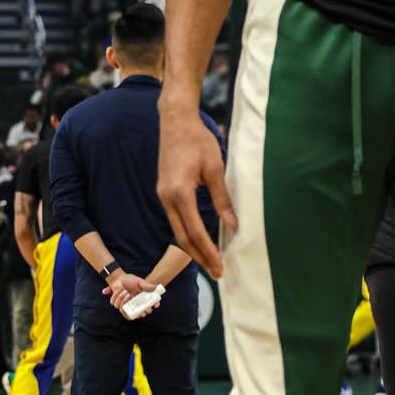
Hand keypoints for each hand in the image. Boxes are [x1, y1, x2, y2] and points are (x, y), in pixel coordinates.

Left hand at [104, 271, 152, 312]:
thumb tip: (155, 288)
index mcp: (142, 299)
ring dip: (124, 300)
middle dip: (142, 313)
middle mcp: (136, 305)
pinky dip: (117, 297)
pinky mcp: (119, 306)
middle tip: (142, 309)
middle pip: (141, 314)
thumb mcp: (138, 281)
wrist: (118, 278)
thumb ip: (146, 285)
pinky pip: (117, 306)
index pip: (150, 305)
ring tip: (125, 291)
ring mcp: (127, 306)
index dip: (154, 306)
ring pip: (126, 310)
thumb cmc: (130, 280)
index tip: (155, 305)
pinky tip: (118, 291)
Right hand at [158, 99, 234, 278]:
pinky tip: (198, 240)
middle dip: (199, 258)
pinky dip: (187, 233)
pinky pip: (175, 219)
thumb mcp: (215, 168)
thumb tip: (232, 225)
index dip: (208, 252)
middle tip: (216, 273)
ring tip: (209, 262)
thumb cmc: (197, 140)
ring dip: (192, 248)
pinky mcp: (164, 192)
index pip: (195, 232)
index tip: (220, 267)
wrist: (175, 120)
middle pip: (182, 238)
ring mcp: (163, 195)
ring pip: (177, 230)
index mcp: (179, 193)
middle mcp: (166, 198)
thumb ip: (222, 198)